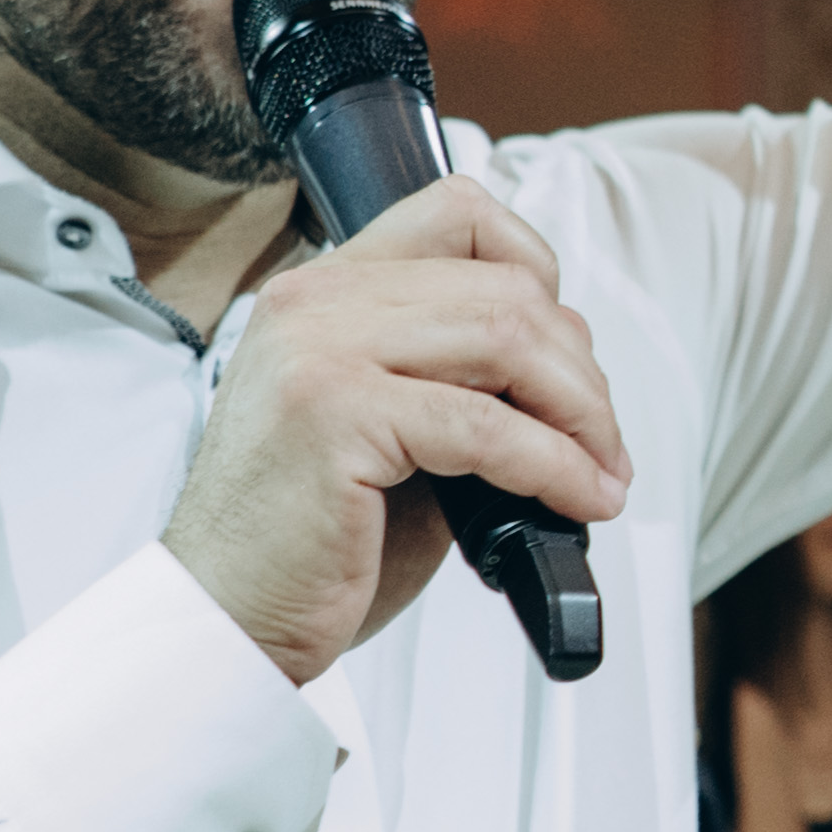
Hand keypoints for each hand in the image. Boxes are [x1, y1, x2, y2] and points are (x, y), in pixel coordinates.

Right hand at [158, 174, 628, 684]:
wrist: (227, 617)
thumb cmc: (309, 539)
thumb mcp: (389, 427)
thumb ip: (459, 371)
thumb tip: (571, 360)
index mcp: (323, 291)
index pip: (458, 214)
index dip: (538, 274)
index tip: (567, 355)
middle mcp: (313, 302)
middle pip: (505, 288)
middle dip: (580, 372)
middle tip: (603, 443)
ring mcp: (318, 351)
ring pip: (508, 341)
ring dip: (582, 414)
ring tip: (601, 473)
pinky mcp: (333, 415)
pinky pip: (487, 426)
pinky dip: (555, 465)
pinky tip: (575, 500)